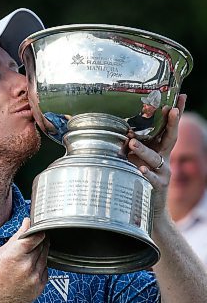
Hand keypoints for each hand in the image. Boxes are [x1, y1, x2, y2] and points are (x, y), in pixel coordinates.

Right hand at [0, 218, 48, 302]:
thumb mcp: (1, 253)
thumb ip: (18, 236)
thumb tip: (27, 222)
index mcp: (15, 255)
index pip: (37, 236)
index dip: (39, 231)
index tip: (39, 229)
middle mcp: (27, 266)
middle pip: (42, 246)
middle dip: (39, 241)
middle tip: (33, 242)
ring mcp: (34, 278)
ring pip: (45, 258)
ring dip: (40, 254)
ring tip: (27, 258)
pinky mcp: (39, 288)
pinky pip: (45, 271)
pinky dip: (40, 268)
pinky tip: (28, 270)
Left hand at [126, 94, 186, 217]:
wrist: (150, 206)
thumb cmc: (140, 176)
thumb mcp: (138, 157)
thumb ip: (133, 143)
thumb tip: (120, 127)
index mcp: (160, 148)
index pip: (170, 127)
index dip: (177, 112)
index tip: (181, 96)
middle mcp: (164, 157)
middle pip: (170, 137)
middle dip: (172, 123)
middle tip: (169, 110)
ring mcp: (163, 171)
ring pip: (155, 158)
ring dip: (143, 150)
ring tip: (132, 143)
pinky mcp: (158, 186)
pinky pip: (153, 179)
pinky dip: (147, 174)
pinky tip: (141, 170)